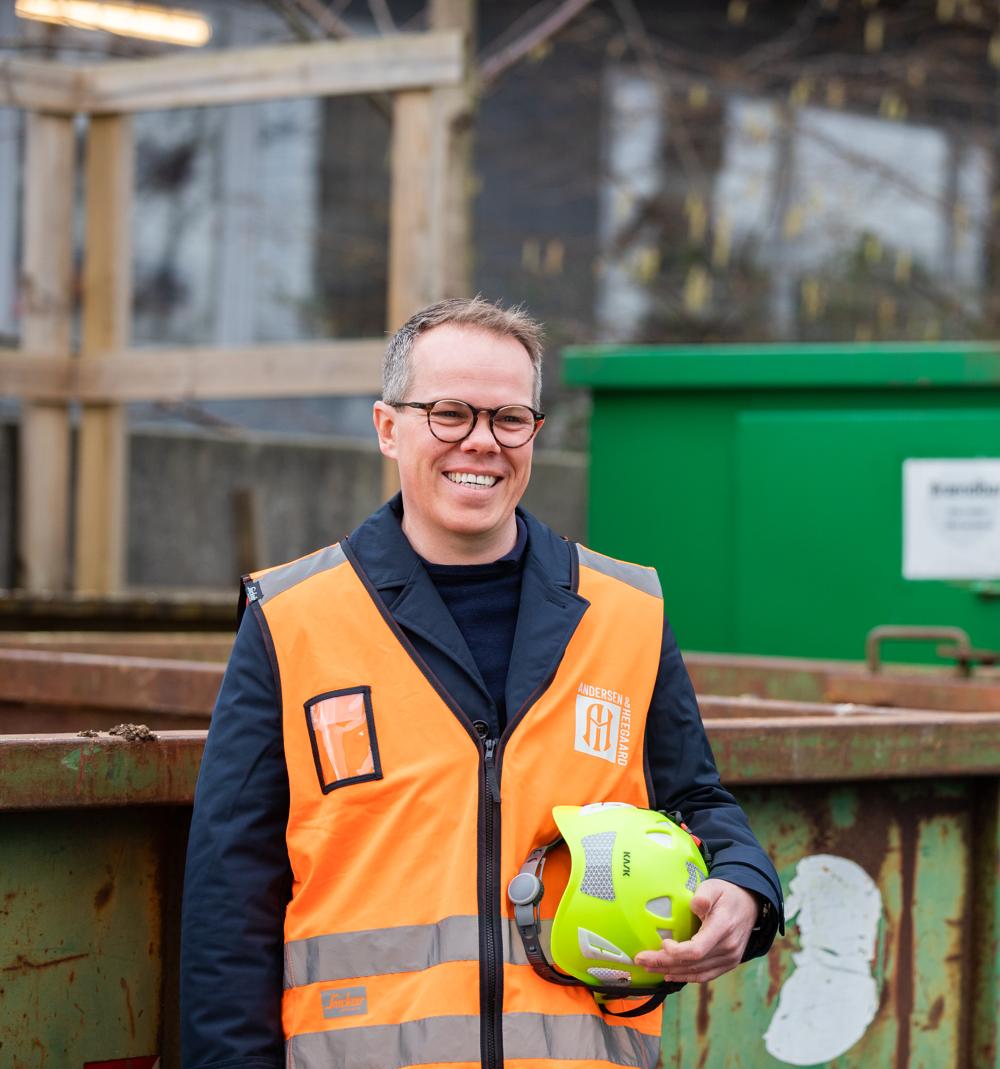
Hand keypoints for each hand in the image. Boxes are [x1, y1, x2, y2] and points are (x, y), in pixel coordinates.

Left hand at [633, 879, 757, 982]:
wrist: (749, 904)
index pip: (698, 949)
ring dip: (671, 971)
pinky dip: (686, 977)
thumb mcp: (715, 886)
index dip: (678, 952)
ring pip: (697, 972)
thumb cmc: (727, 893)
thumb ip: (704, 895)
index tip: (663, 944)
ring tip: (649, 967)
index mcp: (723, 928)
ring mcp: (730, 958)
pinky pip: (705, 975)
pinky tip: (670, 974)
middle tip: (641, 960)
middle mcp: (728, 947)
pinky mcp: (728, 963)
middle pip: (693, 963)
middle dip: (664, 963)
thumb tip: (695, 904)